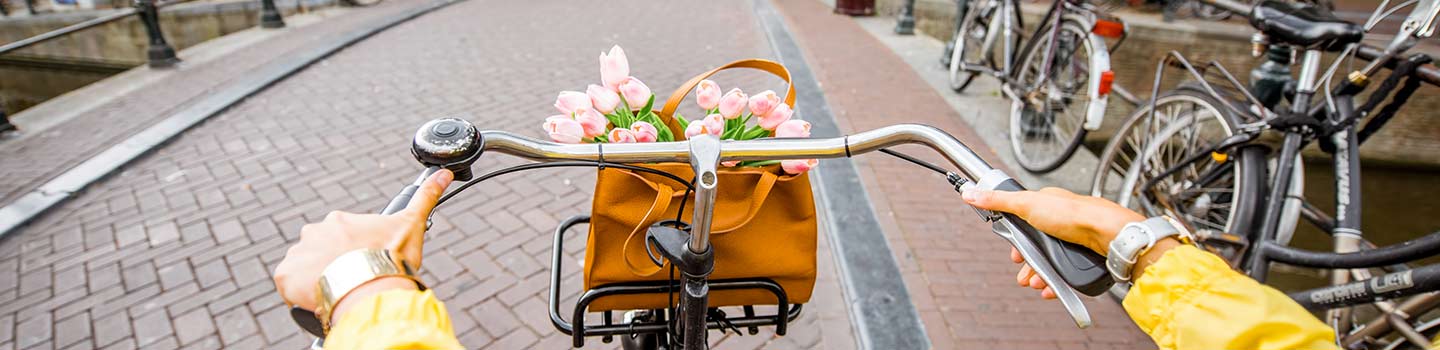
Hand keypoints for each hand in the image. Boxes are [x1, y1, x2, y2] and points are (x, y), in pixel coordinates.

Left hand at [273, 169, 452, 310]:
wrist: (368, 288)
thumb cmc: (390, 258)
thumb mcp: (411, 225)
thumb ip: (425, 197)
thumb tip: (444, 174)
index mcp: (339, 221)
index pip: (343, 238)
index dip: (355, 254)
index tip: (365, 266)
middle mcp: (313, 232)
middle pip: (321, 252)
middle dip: (334, 265)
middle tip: (353, 281)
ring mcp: (298, 254)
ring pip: (306, 268)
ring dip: (319, 279)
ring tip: (340, 293)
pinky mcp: (285, 275)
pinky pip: (289, 285)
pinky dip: (301, 293)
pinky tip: (321, 300)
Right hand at [961, 187, 1142, 298]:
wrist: (1108, 234)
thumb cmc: (1074, 215)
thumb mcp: (1027, 205)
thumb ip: (998, 201)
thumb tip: (970, 193)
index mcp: (1046, 203)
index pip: (1022, 220)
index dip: (1014, 239)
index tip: (1012, 251)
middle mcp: (1059, 219)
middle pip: (1035, 244)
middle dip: (1026, 262)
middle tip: (1022, 272)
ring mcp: (1072, 237)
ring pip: (1049, 259)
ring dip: (1038, 274)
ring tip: (1035, 283)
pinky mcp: (1082, 253)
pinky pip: (1064, 270)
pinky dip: (1054, 281)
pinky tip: (1050, 287)